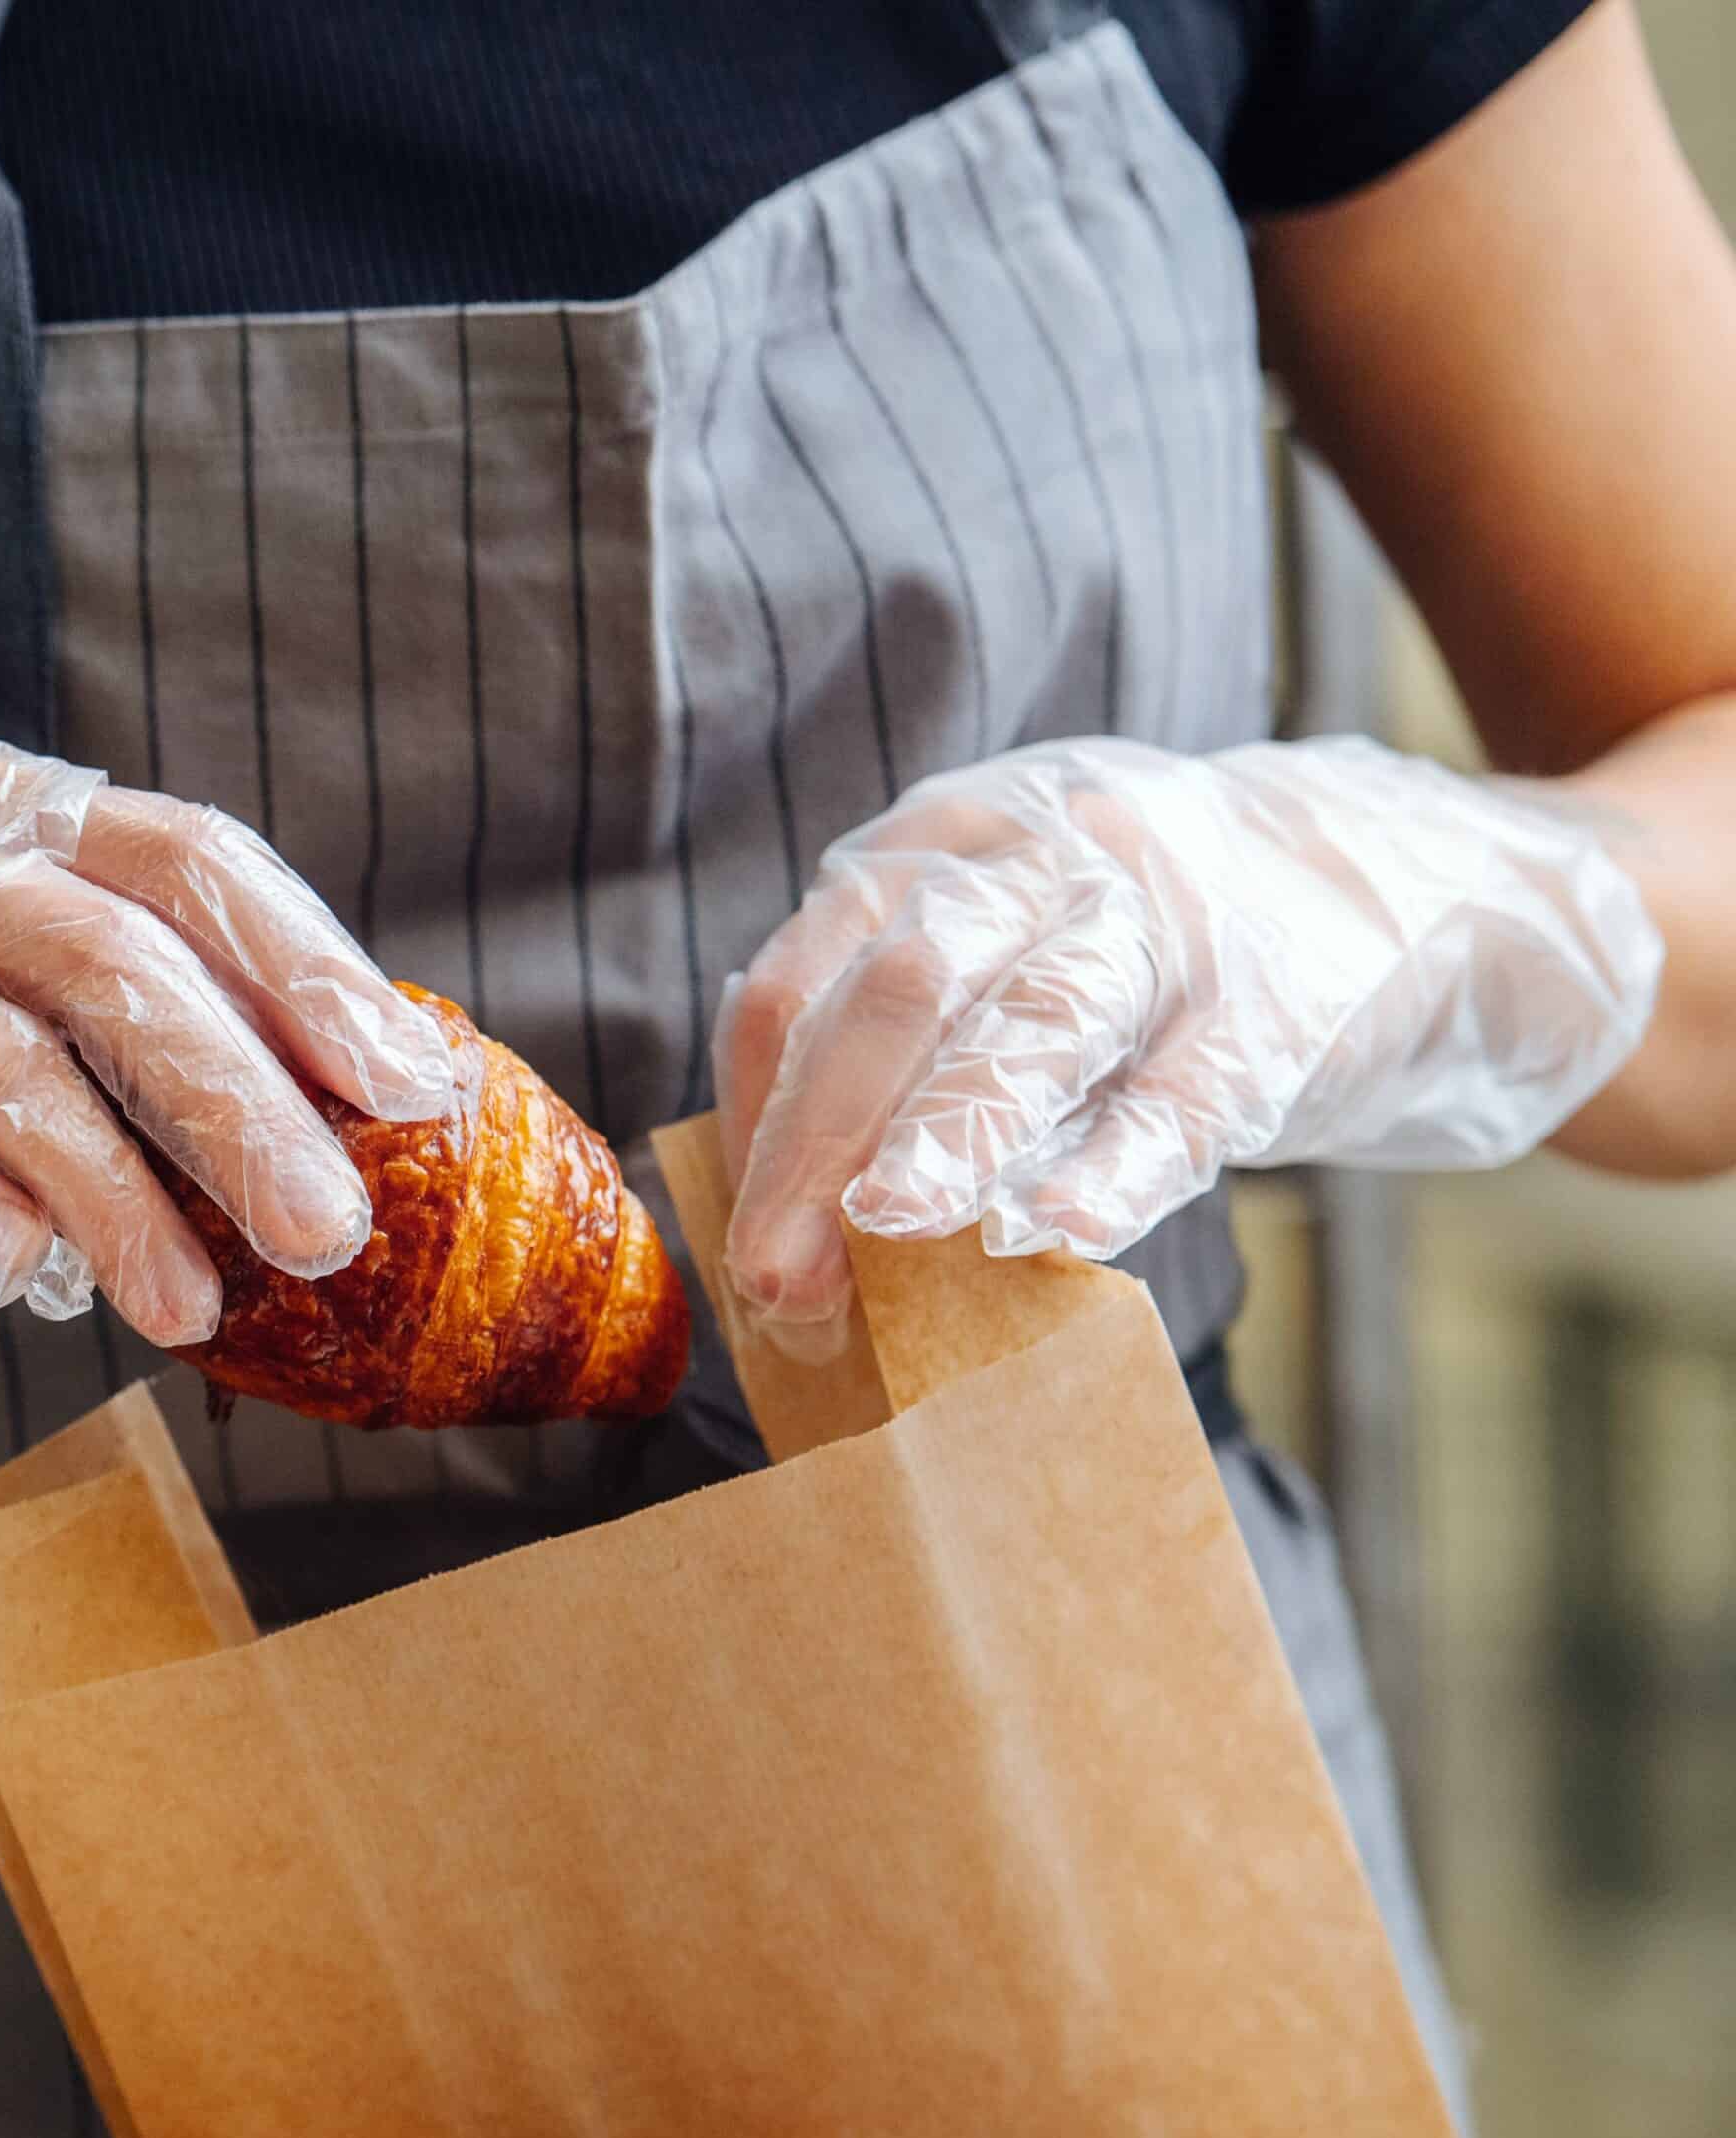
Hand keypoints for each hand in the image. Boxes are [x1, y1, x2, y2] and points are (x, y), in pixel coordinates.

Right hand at [0, 738, 454, 1336]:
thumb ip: (111, 1006)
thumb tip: (313, 1132)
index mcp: (7, 808)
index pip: (190, 864)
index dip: (313, 975)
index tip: (410, 1092)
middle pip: (118, 968)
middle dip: (244, 1110)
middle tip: (333, 1234)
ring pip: (6, 1063)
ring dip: (119, 1203)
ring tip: (192, 1311)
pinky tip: (26, 1285)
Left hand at [716, 736, 1660, 1353]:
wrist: (1402, 883)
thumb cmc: (1145, 962)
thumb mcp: (1008, 951)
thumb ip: (903, 1054)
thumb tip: (780, 1221)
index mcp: (942, 849)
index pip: (806, 976)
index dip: (758, 1117)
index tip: (743, 1248)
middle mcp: (1042, 857)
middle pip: (896, 992)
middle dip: (820, 1143)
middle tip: (778, 1279)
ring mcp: (1168, 916)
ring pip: (1036, 1018)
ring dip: (949, 1134)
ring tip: (888, 1228)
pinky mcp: (1279, 998)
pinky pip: (1185, 1091)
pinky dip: (1114, 1167)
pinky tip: (1053, 1236)